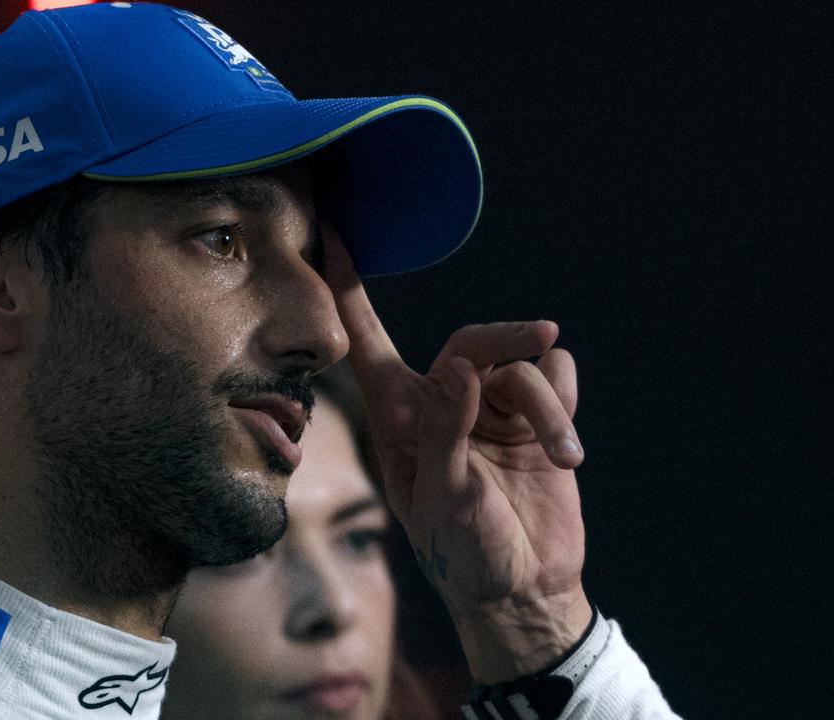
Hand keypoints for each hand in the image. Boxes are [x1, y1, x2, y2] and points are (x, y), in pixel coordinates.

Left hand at [321, 230, 592, 682]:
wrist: (525, 589)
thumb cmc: (462, 552)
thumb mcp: (442, 496)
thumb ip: (446, 429)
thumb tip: (462, 366)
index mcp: (401, 417)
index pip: (368, 341)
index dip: (349, 288)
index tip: (331, 233)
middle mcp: (445, 401)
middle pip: (474, 338)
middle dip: (507, 337)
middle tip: (540, 336)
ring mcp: (494, 409)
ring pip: (524, 363)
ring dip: (549, 407)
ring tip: (562, 458)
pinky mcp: (539, 420)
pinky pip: (558, 375)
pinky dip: (567, 403)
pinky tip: (565, 451)